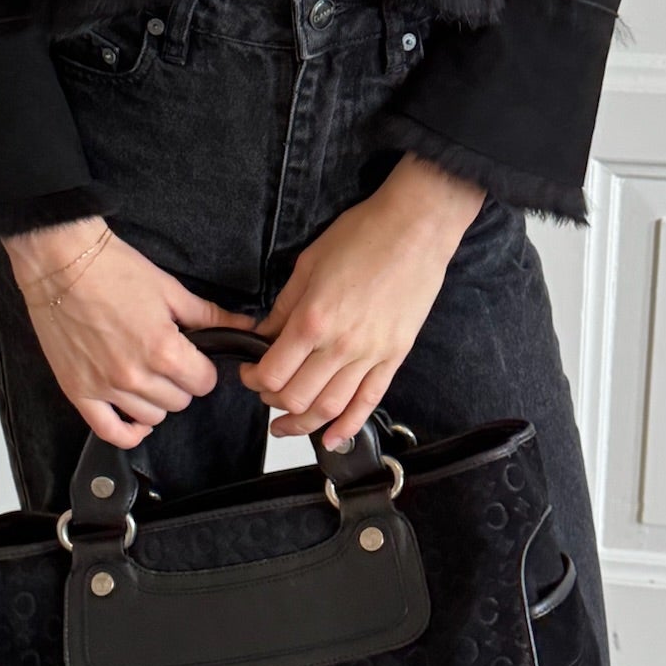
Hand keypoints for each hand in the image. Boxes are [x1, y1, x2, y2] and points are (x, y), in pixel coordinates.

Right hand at [3, 218, 255, 448]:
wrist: (61, 263)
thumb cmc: (113, 270)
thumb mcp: (170, 290)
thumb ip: (209, 316)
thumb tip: (245, 327)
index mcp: (163, 350)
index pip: (204, 383)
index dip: (203, 369)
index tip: (193, 357)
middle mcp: (135, 375)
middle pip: (180, 402)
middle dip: (181, 382)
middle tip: (168, 360)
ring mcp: (105, 387)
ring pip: (151, 417)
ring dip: (156, 400)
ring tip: (148, 376)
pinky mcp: (78, 391)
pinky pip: (110, 432)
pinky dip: (128, 432)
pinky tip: (136, 420)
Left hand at [239, 155, 486, 444]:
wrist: (416, 227)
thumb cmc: (363, 235)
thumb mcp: (308, 264)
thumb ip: (284, 306)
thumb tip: (265, 334)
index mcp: (313, 319)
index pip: (272, 372)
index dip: (253, 380)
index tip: (249, 374)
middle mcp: (340, 345)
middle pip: (297, 397)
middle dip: (273, 402)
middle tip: (267, 394)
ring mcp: (370, 354)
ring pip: (330, 408)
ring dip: (303, 424)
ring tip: (287, 425)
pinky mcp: (394, 356)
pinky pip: (369, 402)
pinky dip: (348, 426)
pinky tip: (332, 438)